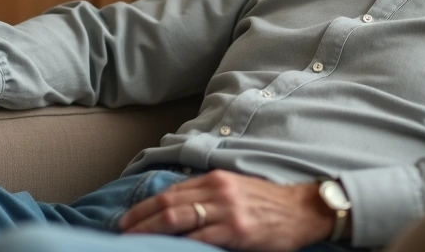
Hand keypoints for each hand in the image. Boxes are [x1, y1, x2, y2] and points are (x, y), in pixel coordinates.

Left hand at [119, 170, 334, 251]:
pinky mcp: (236, 231)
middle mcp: (218, 191)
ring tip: (133, 242)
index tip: (128, 220)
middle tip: (121, 232)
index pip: (171, 192)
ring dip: (151, 232)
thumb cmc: (269, 204)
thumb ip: (209, 196)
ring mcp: (227, 211)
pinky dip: (180, 245)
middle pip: (168, 204)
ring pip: (178, 219)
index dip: (145, 207)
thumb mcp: (236, 190)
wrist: (304, 210)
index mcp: (215, 180)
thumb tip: (176, 209)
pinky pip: (200, 240)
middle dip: (140, 220)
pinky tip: (166, 250)